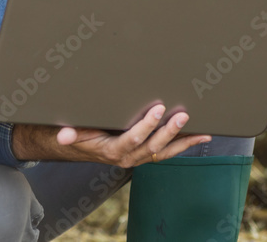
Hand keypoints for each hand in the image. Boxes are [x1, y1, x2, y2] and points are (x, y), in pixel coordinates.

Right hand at [33, 105, 210, 167]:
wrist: (80, 146)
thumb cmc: (79, 134)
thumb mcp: (72, 131)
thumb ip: (70, 133)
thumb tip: (64, 135)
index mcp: (113, 150)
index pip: (133, 139)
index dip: (146, 126)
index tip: (158, 109)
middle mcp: (129, 157)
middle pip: (153, 146)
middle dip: (169, 132)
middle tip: (182, 115)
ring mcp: (139, 156)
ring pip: (164, 151)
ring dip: (183, 142)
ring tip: (202, 132)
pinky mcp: (146, 153)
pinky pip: (168, 151)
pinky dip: (185, 144)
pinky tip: (200, 135)